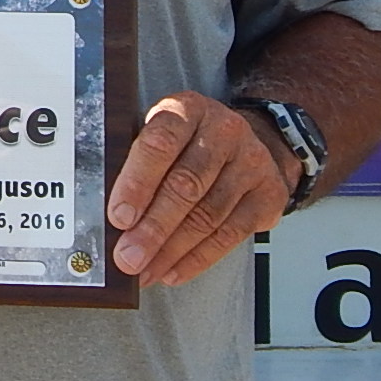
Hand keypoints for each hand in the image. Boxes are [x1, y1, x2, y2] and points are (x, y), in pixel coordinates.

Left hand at [108, 92, 297, 287]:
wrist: (249, 141)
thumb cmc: (189, 142)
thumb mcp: (161, 135)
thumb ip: (136, 164)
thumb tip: (110, 216)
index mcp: (188, 110)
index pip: (160, 144)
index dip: (137, 183)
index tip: (119, 217)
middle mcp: (224, 131)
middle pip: (185, 185)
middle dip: (153, 228)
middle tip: (128, 256)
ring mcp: (252, 162)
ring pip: (208, 215)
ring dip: (172, 250)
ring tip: (145, 270)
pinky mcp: (270, 194)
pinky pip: (231, 234)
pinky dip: (199, 258)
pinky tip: (174, 270)